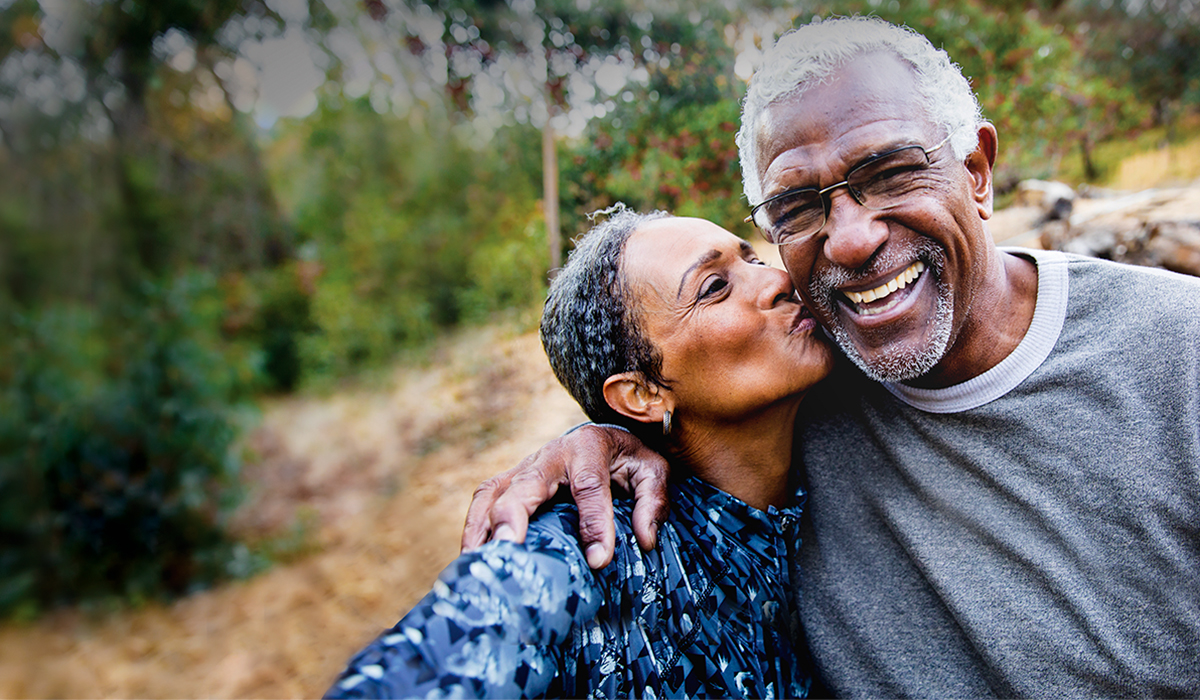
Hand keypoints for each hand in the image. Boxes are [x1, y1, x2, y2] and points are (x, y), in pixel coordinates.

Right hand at [461, 424, 669, 568]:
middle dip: (514, 515)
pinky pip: (483, 502)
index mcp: (589, 447)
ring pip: (493, 492)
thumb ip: (652, 500)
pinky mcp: (509, 482)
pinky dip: (474, 528)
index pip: (589, 486)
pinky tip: (472, 559)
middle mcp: (550, 454)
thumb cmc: (628, 459)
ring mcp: (523, 468)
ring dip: (482, 526)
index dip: (594, 522)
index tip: (599, 560)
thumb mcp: (652, 471)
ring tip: (479, 563)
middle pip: (526, 484)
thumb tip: (645, 539)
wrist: (605, 438)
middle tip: (510, 548)